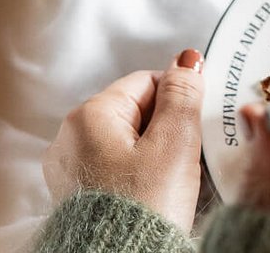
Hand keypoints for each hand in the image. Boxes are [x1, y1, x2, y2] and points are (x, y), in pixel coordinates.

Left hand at [42, 49, 205, 231]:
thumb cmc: (143, 207)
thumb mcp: (175, 141)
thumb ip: (183, 95)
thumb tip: (186, 62)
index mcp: (90, 115)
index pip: (147, 81)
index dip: (180, 97)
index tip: (197, 120)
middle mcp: (72, 138)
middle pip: (137, 111)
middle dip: (169, 128)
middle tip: (188, 154)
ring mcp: (74, 168)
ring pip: (131, 141)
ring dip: (159, 153)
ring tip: (175, 178)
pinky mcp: (82, 194)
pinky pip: (120, 169)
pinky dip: (143, 175)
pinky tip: (158, 193)